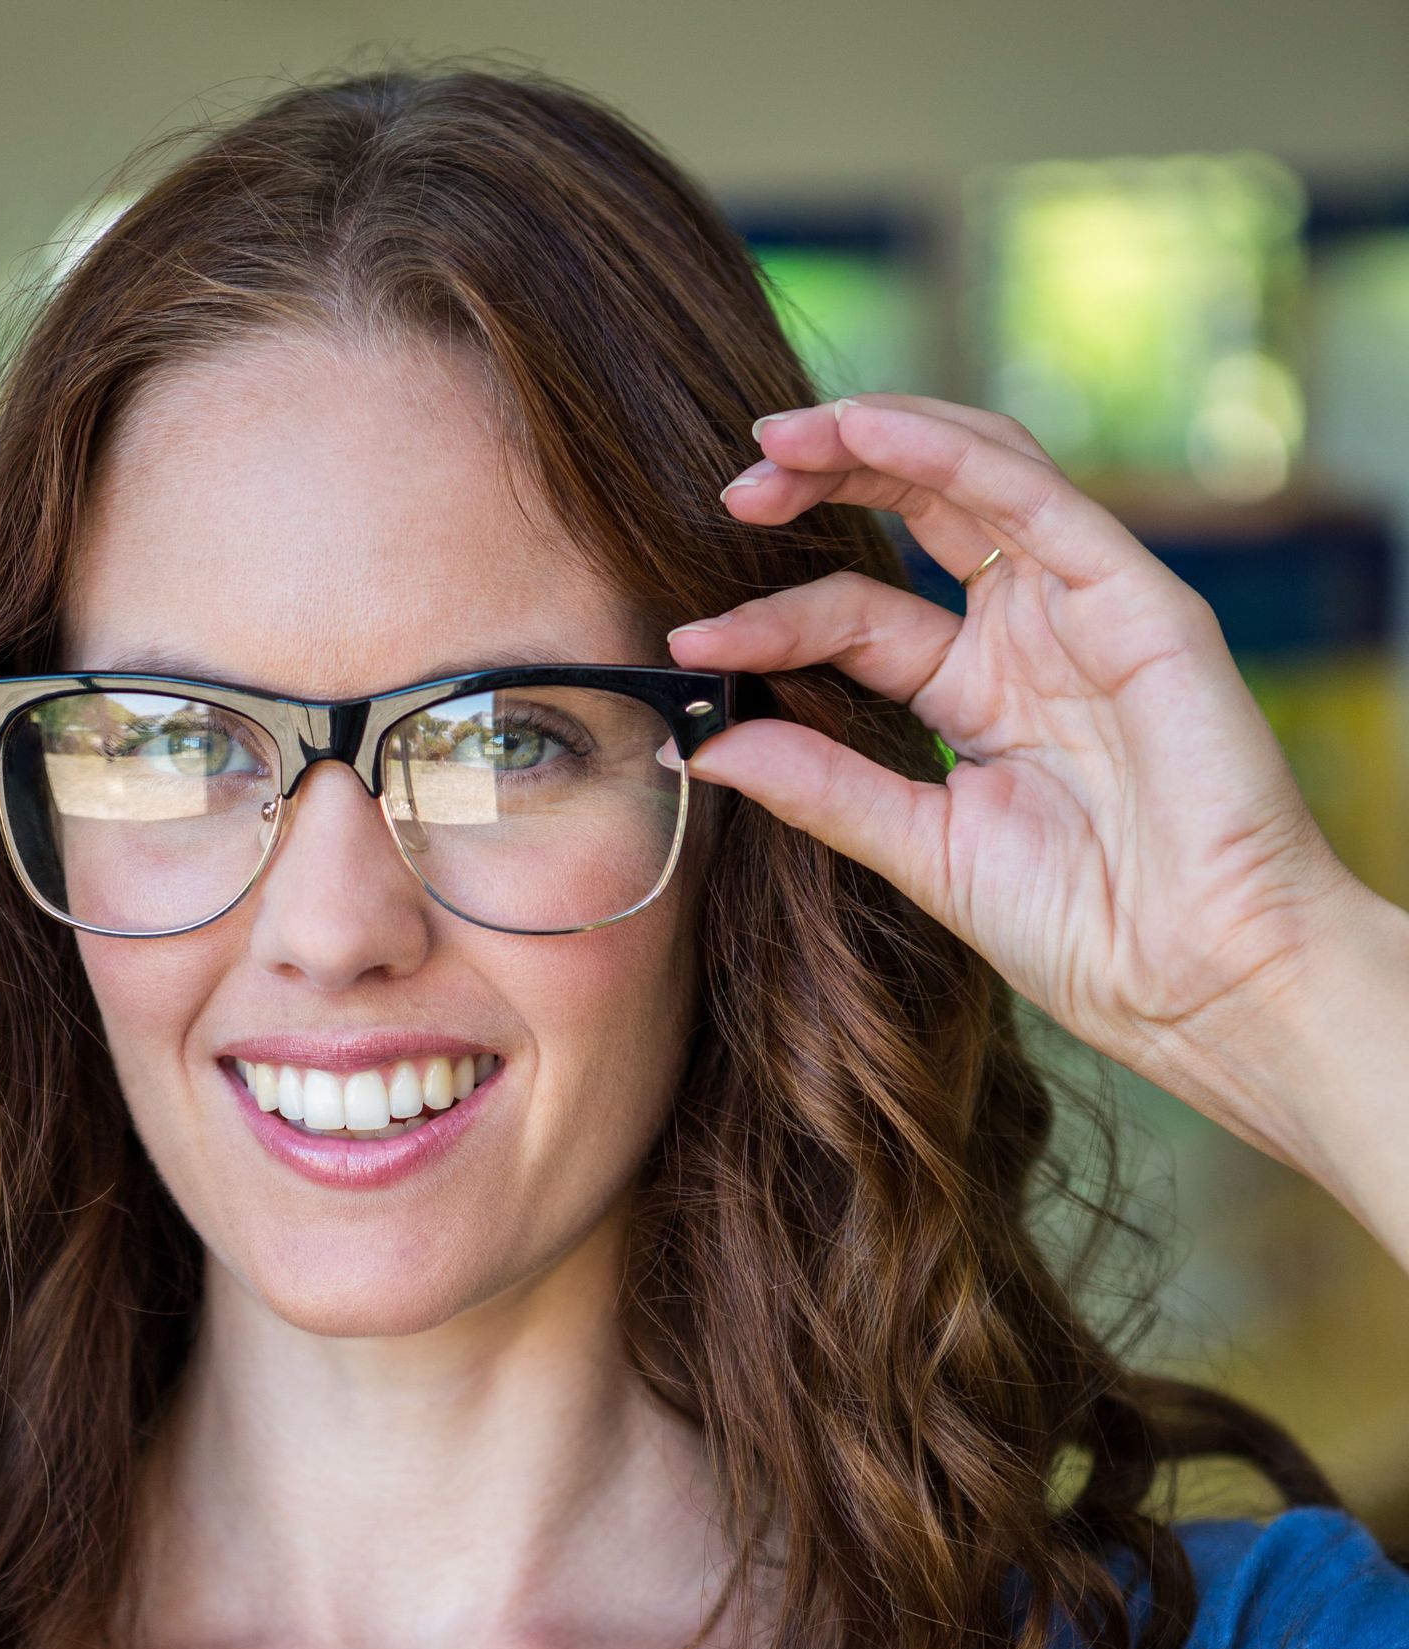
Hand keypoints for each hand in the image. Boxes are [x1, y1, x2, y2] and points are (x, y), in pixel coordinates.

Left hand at [673, 394, 1408, 1231]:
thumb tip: (703, 742)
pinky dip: (947, 451)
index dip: (772, 619)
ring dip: (872, 440)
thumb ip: (822, 786)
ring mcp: (1085, 609)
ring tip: (779, 439)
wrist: (1195, 980)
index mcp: (980, 694)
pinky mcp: (1136, 600)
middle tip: (733, 482)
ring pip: (974, 475)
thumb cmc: (1085, 933)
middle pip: (915, 512)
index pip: (858, 620)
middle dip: (821, 479)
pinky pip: (1034, 497)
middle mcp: (1031, 636)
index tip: (688, 645)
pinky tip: (865, 433)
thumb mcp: (921, 850)